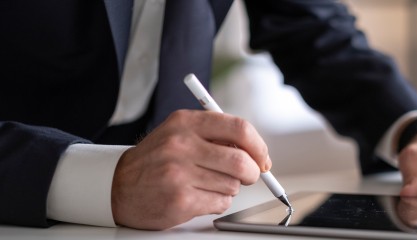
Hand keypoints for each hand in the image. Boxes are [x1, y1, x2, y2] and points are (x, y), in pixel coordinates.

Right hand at [111, 110, 271, 229]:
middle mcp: (182, 145)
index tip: (262, 158)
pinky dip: (218, 201)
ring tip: (208, 183)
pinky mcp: (180, 199)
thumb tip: (255, 150)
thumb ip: (215, 135)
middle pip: (242, 161)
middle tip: (249, 175)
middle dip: (253, 172)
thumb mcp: (180, 133)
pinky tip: (199, 196)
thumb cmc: (156, 158)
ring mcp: (179, 173)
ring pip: (233, 184)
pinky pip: (221, 202)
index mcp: (186, 122)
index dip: (258, 146)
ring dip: (230, 187)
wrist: (118, 185)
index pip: (239, 128)